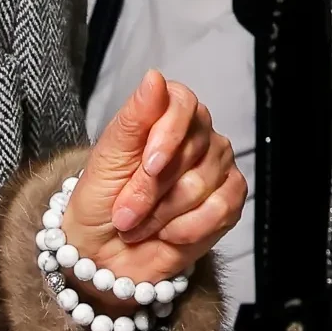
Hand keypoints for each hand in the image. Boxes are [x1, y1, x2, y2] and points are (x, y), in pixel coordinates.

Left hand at [68, 69, 244, 282]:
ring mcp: (218, 168)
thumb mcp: (107, 159)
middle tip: (125, 212)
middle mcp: (199, 136)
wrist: (104, 254)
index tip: (147, 165)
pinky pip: (220, 211)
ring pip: (200, 186)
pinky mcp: (229, 201)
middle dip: (149, 190)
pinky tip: (168, 234)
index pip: (184, 104)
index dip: (167, 135)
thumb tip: (154, 77)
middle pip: (189, 152)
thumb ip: (133, 118)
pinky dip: (186, 231)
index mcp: (168, 114)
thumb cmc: (102, 202)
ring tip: (140, 225)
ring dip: (160, 216)